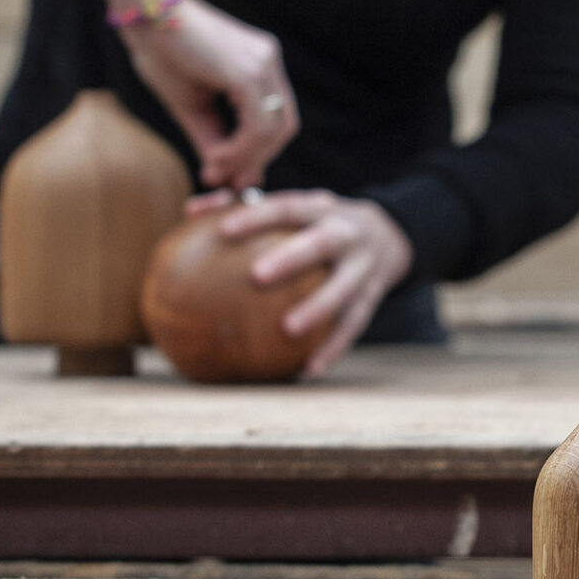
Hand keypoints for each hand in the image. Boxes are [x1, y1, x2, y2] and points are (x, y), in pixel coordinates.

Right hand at [89, 0, 298, 189]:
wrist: (145, 12)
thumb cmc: (163, 52)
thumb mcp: (192, 106)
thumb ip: (213, 138)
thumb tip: (225, 175)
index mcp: (261, 65)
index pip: (277, 120)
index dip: (259, 153)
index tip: (233, 178)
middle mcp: (268, 62)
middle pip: (284, 128)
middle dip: (257, 160)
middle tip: (228, 182)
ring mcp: (263, 64)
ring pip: (274, 130)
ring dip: (247, 159)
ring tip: (215, 171)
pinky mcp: (248, 71)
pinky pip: (258, 125)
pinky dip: (240, 150)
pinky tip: (215, 158)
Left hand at [203, 188, 413, 376]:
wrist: (389, 236)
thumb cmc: (318, 223)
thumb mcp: (294, 209)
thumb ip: (243, 209)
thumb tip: (189, 212)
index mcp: (320, 209)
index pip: (287, 207)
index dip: (257, 216)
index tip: (225, 230)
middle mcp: (347, 234)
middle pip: (322, 243)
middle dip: (292, 258)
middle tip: (257, 276)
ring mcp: (365, 267)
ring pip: (345, 290)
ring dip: (318, 309)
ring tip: (287, 331)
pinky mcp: (373, 297)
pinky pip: (354, 326)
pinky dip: (333, 348)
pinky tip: (308, 370)